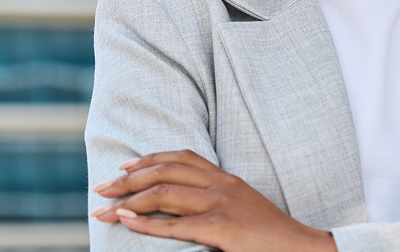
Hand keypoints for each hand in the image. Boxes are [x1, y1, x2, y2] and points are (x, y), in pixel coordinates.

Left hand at [91, 149, 337, 251]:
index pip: (182, 157)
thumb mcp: (240, 205)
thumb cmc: (266, 233)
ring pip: (166, 194)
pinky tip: (126, 221)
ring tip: (105, 208)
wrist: (298, 247)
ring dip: (130, 200)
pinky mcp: (221, 230)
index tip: (124, 166)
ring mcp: (221, 206)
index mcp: (226, 177)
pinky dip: (146, 223)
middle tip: (102, 187)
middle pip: (167, 172)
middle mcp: (221, 185)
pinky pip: (176, 225)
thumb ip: (215, 197)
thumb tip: (182, 201)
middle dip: (130, 178)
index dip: (150, 158)